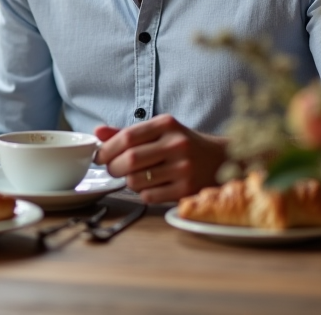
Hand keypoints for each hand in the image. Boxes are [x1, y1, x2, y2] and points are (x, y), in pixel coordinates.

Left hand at [93, 115, 227, 203]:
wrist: (223, 160)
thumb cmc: (184, 144)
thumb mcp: (160, 131)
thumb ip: (128, 132)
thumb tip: (97, 132)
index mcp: (166, 124)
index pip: (126, 137)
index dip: (107, 149)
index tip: (99, 156)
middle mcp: (176, 144)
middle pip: (129, 160)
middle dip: (113, 168)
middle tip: (113, 169)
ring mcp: (183, 168)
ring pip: (136, 180)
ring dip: (127, 182)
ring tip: (133, 177)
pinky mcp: (187, 189)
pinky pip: (149, 196)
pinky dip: (143, 194)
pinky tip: (150, 186)